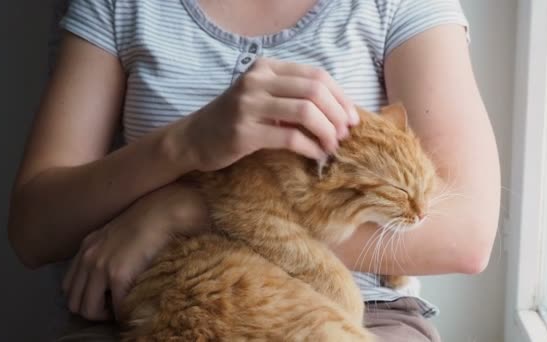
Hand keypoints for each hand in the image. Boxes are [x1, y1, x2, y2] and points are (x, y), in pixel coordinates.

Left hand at [62, 182, 209, 320]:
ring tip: (121, 310)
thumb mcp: (118, 233)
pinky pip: (113, 306)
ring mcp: (100, 266)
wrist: (163, 211)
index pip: (69, 285)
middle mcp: (88, 257)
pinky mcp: (118, 274)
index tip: (104, 299)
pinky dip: (122, 313)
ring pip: (87, 310)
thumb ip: (109, 250)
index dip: (85, 297)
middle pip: (73, 301)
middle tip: (113, 308)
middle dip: (92, 310)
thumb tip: (115, 271)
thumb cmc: (149, 219)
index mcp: (87, 247)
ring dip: (104, 315)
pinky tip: (133, 308)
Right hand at [179, 58, 358, 171]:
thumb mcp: (263, 98)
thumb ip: (293, 97)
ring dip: (327, 132)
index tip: (352, 118)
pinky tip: (316, 156)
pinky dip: (310, 148)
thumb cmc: (235, 120)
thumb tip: (341, 113)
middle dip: (337, 114)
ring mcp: (248, 105)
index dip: (341, 97)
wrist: (194, 139)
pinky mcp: (244, 132)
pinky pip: (290, 137)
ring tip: (332, 146)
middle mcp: (257, 80)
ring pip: (305, 112)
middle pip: (314, 91)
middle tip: (344, 134)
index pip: (316, 75)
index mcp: (266, 68)